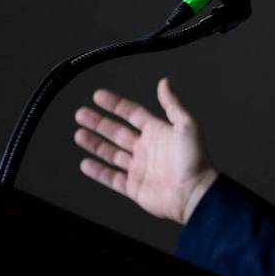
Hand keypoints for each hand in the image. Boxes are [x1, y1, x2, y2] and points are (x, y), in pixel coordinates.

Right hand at [73, 77, 218, 224]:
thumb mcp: (186, 124)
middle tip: (81, 113)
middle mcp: (147, 148)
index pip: (132, 113)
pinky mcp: (135, 187)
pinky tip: (86, 163)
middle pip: (117, 131)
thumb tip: (164, 82)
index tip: (98, 96)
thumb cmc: (195, 159)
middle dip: (98, 122)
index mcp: (158, 132)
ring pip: (111, 153)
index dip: (115, 104)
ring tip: (79, 134)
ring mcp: (140, 168)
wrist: (194, 193)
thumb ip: (172, 104)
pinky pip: (112, 178)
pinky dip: (98, 171)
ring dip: (95, 144)